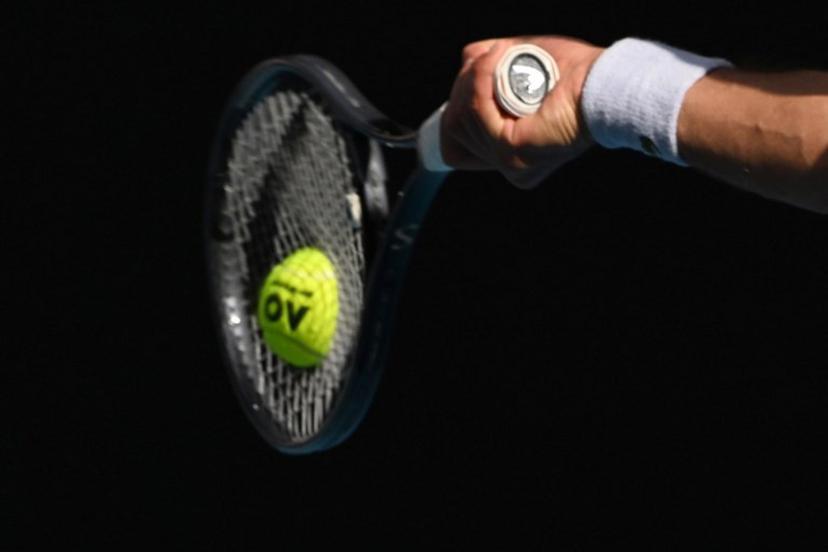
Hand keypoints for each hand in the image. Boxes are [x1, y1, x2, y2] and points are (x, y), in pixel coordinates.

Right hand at [441, 36, 604, 188]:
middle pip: (453, 129)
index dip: (457, 110)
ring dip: (474, 79)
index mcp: (511, 156)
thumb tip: (466, 62)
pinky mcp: (512, 152)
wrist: (602, 83)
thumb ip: (487, 67)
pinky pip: (477, 113)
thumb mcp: (518, 65)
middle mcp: (510, 167)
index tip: (474, 80)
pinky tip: (496, 61)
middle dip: (464, 88)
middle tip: (490, 59)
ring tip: (497, 56)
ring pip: (461, 119)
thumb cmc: (571, 74)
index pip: (454, 148)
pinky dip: (482, 82)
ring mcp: (509, 163)